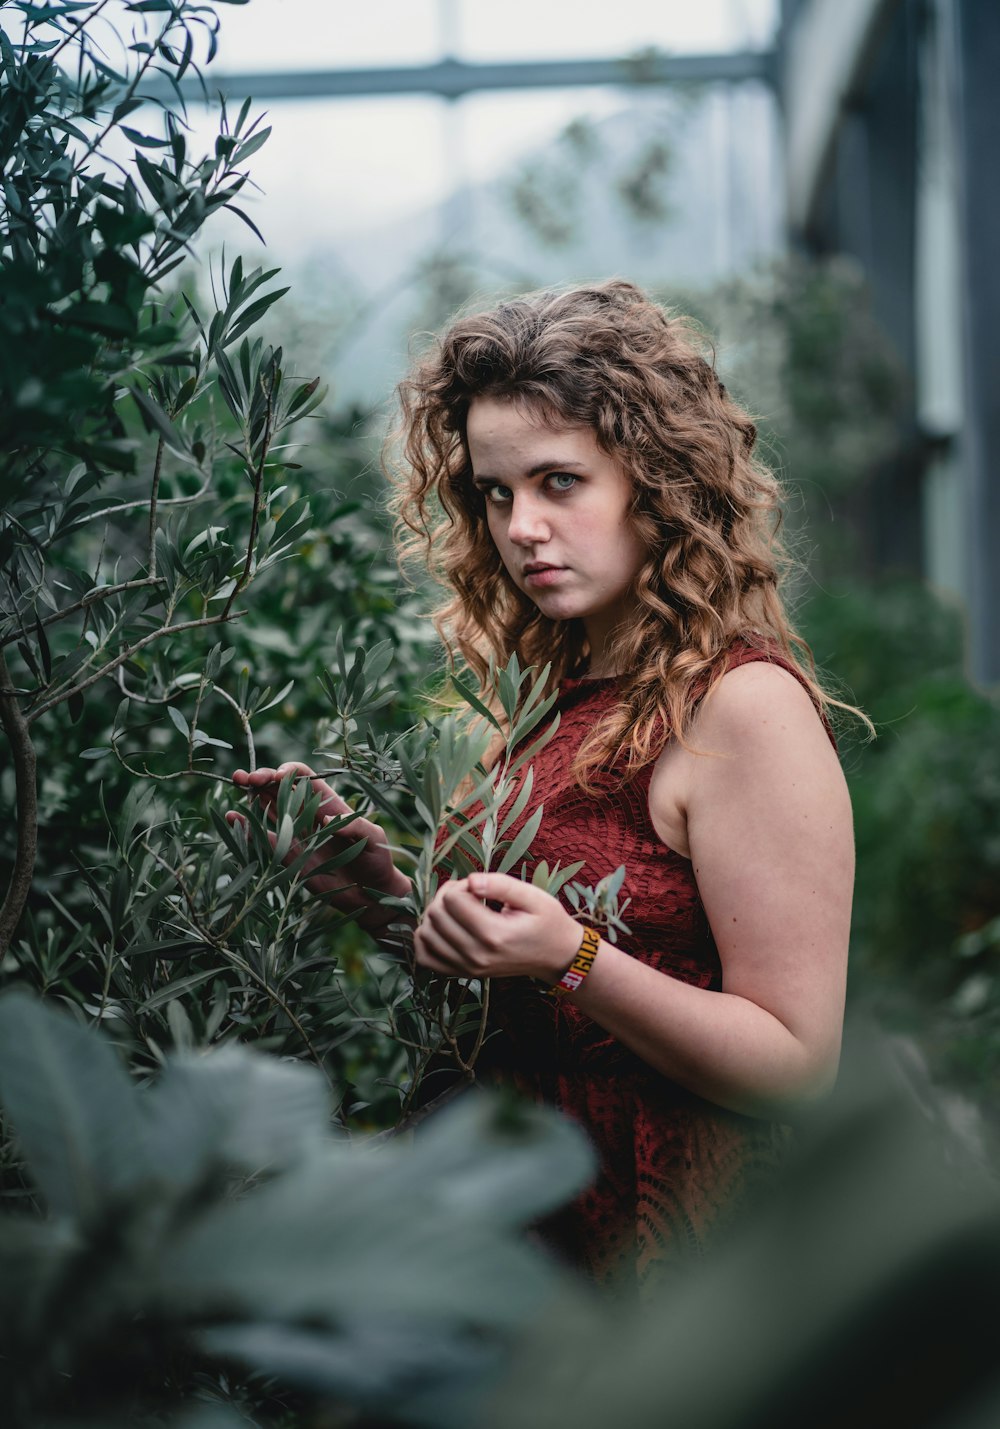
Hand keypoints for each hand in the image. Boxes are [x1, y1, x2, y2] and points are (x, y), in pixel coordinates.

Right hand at [229, 762, 411, 929]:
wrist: (371, 894)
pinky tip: (234, 819)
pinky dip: (247, 828)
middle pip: (279, 788)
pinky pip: (264, 839)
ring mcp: (295, 834)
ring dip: (250, 795)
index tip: (276, 775)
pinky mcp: (287, 857)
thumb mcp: (374, 839)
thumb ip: (355, 827)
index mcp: (328, 804)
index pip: (304, 778)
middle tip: (243, 777)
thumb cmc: (377, 861)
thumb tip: (327, 818)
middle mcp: (308, 815)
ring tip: (235, 787)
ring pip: (267, 808)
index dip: (288, 771)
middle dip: (260, 777)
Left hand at [414, 871, 582, 981]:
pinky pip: (426, 958)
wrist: (556, 956)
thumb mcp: (532, 896)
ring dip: (435, 915)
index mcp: (494, 934)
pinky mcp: (463, 973)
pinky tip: (444, 928)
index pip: (451, 900)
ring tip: (457, 910)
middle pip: (435, 915)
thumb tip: (470, 880)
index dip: (461, 885)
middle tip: (467, 895)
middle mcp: (476, 955)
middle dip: (446, 896)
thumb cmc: (546, 922)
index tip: (477, 887)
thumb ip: (501, 884)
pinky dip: (427, 940)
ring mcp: (468, 968)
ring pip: (426, 935)